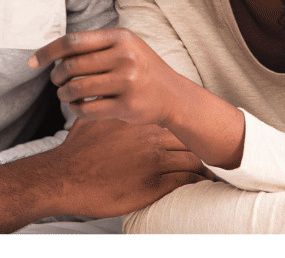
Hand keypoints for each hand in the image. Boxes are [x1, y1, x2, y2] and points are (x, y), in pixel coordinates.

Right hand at [0, 118, 211, 231]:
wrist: (64, 178)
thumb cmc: (76, 153)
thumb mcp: (92, 122)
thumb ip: (105, 109)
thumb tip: (105, 99)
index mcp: (138, 123)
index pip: (172, 121)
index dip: (186, 126)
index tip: (197, 129)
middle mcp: (150, 139)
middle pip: (188, 139)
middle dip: (203, 144)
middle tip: (220, 147)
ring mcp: (154, 162)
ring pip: (192, 160)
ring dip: (206, 165)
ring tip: (219, 170)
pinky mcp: (154, 185)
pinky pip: (186, 183)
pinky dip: (198, 183)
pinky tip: (206, 184)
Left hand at [30, 28, 186, 126]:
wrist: (173, 96)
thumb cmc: (142, 69)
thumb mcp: (125, 48)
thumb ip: (95, 47)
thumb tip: (54, 53)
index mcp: (121, 37)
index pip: (73, 41)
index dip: (48, 51)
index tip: (33, 61)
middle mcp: (125, 57)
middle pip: (71, 67)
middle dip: (56, 77)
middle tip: (56, 83)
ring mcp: (127, 82)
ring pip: (76, 89)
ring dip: (64, 95)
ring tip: (66, 95)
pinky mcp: (127, 106)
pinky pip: (87, 110)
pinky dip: (75, 110)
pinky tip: (78, 107)